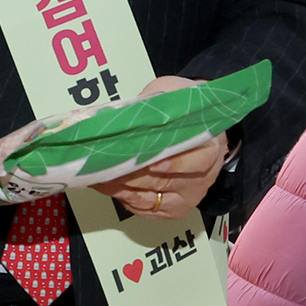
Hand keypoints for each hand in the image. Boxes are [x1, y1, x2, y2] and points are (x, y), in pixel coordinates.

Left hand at [105, 74, 227, 221]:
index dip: (173, 165)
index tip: (152, 163)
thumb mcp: (174, 95)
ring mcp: (186, 196)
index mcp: (209, 148)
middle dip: (129, 172)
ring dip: (119, 186)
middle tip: (103, 163)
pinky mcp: (172, 209)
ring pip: (148, 197)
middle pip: (162, 181)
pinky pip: (143, 208)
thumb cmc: (184, 112)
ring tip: (96, 173)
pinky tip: (104, 184)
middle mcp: (201, 178)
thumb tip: (121, 114)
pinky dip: (121, 196)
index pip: (195, 161)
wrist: (197, 128)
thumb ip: (154, 105)